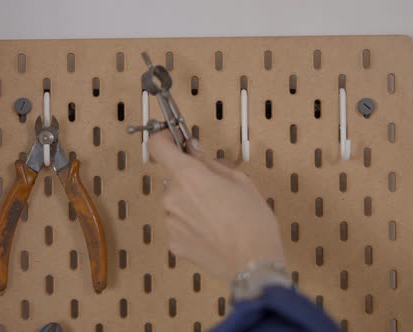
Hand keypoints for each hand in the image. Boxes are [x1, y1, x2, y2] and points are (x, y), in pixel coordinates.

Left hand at [148, 132, 285, 282]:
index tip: (174, 139)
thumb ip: (212, 163)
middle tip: (217, 191)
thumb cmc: (253, 219)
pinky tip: (212, 234)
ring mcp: (170, 222)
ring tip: (219, 218)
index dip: (164, 139)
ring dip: (191, 204)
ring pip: (177, 204)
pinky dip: (192, 226)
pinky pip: (180, 226)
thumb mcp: (241, 181)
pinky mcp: (173, 244)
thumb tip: (195, 151)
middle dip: (192, 180)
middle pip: (174, 179)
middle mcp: (172, 197)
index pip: (158, 147)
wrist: (253, 264)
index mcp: (188, 176)